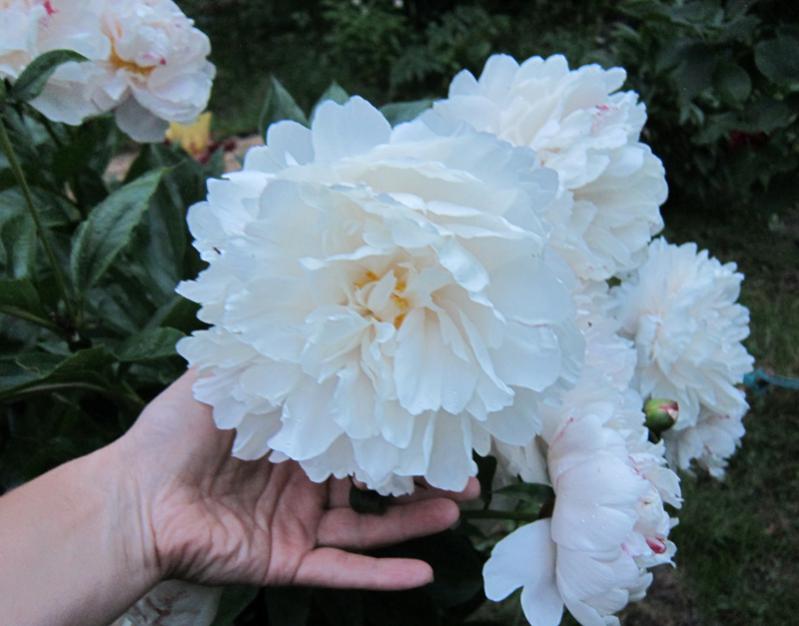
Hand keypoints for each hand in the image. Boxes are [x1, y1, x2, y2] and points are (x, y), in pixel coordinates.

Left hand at [120, 370, 479, 589]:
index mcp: (296, 438)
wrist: (130, 498)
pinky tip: (424, 571)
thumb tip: (300, 302)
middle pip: (376, 480)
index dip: (398, 424)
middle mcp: (305, 481)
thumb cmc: (172, 432)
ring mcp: (299, 523)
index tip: (439, 411)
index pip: (359, 430)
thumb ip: (264, 349)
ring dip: (415, 520)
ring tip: (459, 505)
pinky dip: (382, 575)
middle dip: (423, 475)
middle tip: (468, 469)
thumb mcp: (225, 375)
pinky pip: (342, 569)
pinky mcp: (288, 560)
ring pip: (370, 525)